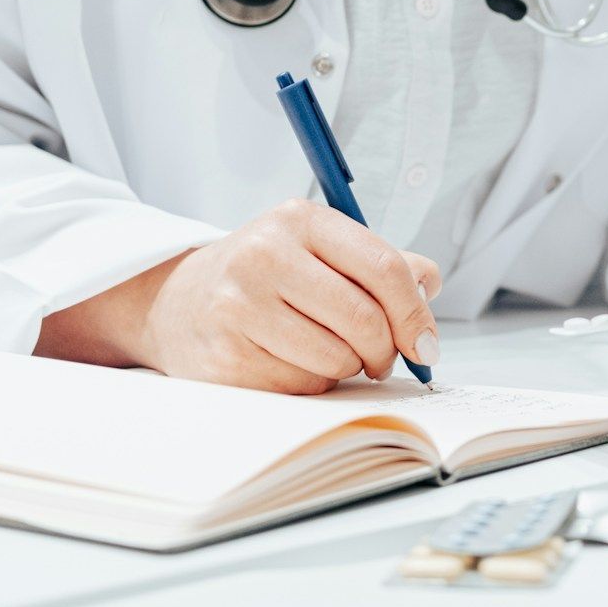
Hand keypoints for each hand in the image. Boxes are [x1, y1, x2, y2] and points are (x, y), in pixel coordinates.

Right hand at [39, 200, 440, 394]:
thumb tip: (430, 282)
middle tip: (381, 358)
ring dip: (347, 368)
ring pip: (336, 359)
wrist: (177, 302)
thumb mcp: (319, 249)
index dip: (415, 314)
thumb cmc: (264, 276)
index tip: (425, 343)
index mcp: (298, 221)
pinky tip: (291, 362)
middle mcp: (263, 256)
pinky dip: (311, 383)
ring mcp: (239, 308)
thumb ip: (380, 262)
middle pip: (364, 320)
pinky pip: (302, 386)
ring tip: (327, 352)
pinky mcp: (225, 357)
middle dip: (386, 350)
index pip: (384, 268)